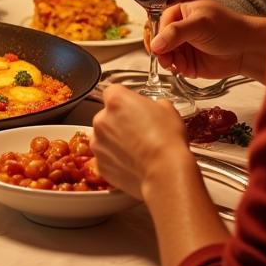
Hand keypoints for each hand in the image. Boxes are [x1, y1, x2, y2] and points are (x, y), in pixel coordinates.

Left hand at [91, 85, 189, 200]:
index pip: (113, 92)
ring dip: (115, 141)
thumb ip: (152, 104)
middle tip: (139, 132)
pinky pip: (106, 157)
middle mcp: (101, 119)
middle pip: (107, 116)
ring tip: (137, 150)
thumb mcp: (168, 109)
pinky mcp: (100, 164)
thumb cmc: (167, 140)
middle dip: (119, 122)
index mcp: (116, 100)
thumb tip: (152, 108)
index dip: (125, 100)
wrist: (164, 172)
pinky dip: (115, 160)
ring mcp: (98, 142)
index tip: (134, 108)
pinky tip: (133, 163)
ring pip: (104, 137)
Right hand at [151, 0, 265, 79]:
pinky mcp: (185, 57)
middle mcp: (177, 23)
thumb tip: (155, 44)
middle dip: (160, 49)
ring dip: (167, 60)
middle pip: (156, 36)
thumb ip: (176, 32)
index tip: (158, 46)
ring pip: (162, 52)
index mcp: (179, 5)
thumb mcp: (200, 24)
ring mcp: (180, 41)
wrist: (246, 50)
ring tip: (175, 64)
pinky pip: (172, 63)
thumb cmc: (228, 28)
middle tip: (165, 58)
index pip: (157, 19)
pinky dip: (175, 67)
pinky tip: (183, 68)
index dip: (156, 34)